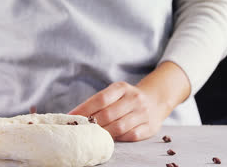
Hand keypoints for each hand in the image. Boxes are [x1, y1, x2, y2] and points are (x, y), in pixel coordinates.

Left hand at [68, 62, 190, 141]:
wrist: (156, 99)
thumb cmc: (127, 98)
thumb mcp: (116, 92)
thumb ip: (99, 102)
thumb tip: (75, 115)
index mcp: (122, 88)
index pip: (100, 99)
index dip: (84, 109)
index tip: (70, 117)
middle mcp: (134, 99)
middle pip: (108, 114)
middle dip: (92, 124)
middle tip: (79, 130)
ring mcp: (143, 113)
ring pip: (119, 126)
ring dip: (103, 133)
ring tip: (91, 137)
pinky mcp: (150, 127)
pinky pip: (131, 135)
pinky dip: (119, 138)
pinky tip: (110, 139)